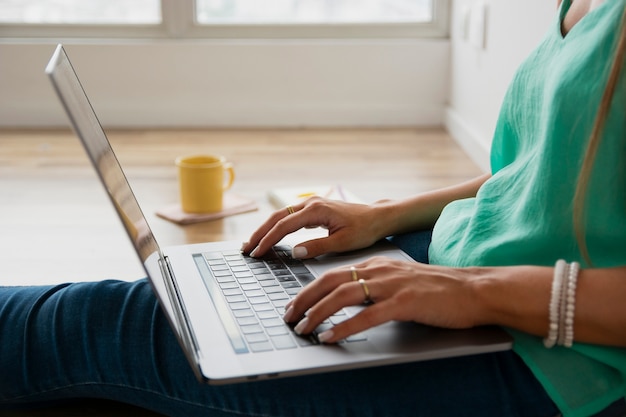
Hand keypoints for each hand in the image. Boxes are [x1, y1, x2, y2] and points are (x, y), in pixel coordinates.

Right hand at [242, 197, 388, 258]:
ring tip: (252, 244)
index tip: (257, 253)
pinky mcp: (313, 209)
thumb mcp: (343, 242)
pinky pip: (289, 217)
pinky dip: (276, 226)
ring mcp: (311, 205)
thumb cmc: (364, 229)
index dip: (268, 240)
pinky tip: (270, 236)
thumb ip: (318, 247)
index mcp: (317, 210)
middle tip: (246, 249)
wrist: (377, 217)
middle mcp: (311, 204)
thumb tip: (295, 252)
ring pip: (281, 216)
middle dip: (260, 233)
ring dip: (265, 229)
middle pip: (277, 217)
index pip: (284, 226)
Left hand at [283, 256, 481, 342]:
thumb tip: (350, 301)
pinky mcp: (405, 302)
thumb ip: (376, 286)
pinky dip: (344, 326)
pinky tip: (330, 336)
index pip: (334, 273)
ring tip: (303, 328)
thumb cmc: (439, 289)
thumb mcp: (400, 280)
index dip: (310, 289)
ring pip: (343, 295)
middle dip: (304, 299)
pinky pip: (367, 315)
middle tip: (289, 316)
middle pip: (331, 281)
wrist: (474, 289)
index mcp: (377, 264)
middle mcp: (380, 270)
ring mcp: (392, 285)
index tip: (295, 303)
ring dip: (318, 313)